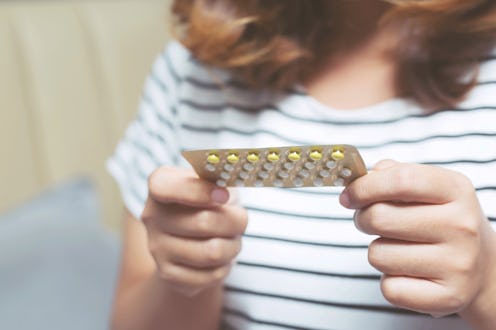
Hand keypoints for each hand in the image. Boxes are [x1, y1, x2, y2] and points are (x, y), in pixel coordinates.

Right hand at [141, 167, 247, 296]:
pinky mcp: (168, 274)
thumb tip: (232, 170)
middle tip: (240, 219)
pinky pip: (211, 275)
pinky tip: (221, 257)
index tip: (224, 195)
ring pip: (212, 252)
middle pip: (204, 223)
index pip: (166, 187)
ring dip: (234, 246)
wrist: (195, 238)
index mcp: (160, 184)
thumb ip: (221, 174)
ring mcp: (156, 247)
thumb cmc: (211, 201)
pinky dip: (226, 266)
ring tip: (232, 239)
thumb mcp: (215, 180)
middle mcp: (151, 215)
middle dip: (235, 222)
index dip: (198, 192)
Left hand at [340, 160, 495, 318]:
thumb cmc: (442, 222)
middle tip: (370, 221)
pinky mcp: (448, 298)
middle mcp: (461, 225)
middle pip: (380, 218)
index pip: (401, 180)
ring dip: (378, 251)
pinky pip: (390, 288)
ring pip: (378, 255)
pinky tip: (409, 273)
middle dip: (363, 219)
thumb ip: (394, 175)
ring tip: (399, 249)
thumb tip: (362, 179)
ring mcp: (457, 264)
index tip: (349, 196)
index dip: (365, 187)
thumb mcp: (429, 189)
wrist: (483, 267)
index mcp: (455, 190)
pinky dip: (390, 282)